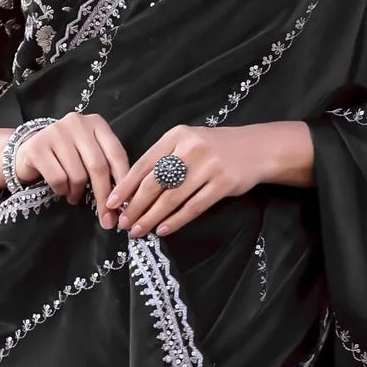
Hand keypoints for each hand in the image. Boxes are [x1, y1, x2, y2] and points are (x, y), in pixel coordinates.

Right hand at [14, 111, 129, 227]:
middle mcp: (77, 123)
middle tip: (107, 219)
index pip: (116, 154)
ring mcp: (55, 132)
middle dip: (104, 196)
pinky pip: (58, 178)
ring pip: (78, 175)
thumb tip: (125, 202)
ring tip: (74, 195)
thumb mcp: (90, 155)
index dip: (123, 182)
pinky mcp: (37, 147)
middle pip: (98, 166)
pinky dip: (62, 190)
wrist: (29, 150)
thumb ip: (107, 168)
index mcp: (96, 123)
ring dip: (78, 193)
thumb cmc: (66, 156)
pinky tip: (61, 189)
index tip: (125, 205)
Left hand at [105, 121, 313, 238]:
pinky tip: (163, 230)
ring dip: (151, 217)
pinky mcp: (222, 183)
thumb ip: (163, 160)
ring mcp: (208, 166)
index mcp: (176, 135)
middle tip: (123, 223)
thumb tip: (132, 190)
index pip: (143, 164)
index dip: (125, 186)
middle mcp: (190, 148)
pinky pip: (193, 207)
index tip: (110, 203)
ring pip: (172, 198)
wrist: (256, 148)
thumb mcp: (187, 143)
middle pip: (155, 183)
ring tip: (138, 230)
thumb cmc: (214, 148)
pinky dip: (176, 220)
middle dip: (135, 206)